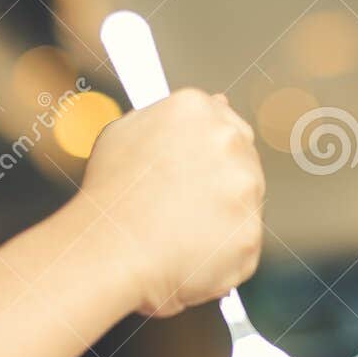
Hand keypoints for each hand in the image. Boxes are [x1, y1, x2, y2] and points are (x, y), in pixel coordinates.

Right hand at [77, 88, 264, 316]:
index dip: (210, 155)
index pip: (225, 124)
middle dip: (220, 185)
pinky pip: (241, 245)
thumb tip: (216, 102)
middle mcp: (228, 140)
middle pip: (242, 162)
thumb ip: (169, 116)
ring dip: (222, 219)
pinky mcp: (250, 233)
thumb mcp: (124, 133)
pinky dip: (221, 254)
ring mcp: (245, 187)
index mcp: (195, 108)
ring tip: (177, 233)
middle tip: (182, 208)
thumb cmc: (109, 194)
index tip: (197, 175)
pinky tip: (188, 255)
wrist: (108, 251)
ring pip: (244, 205)